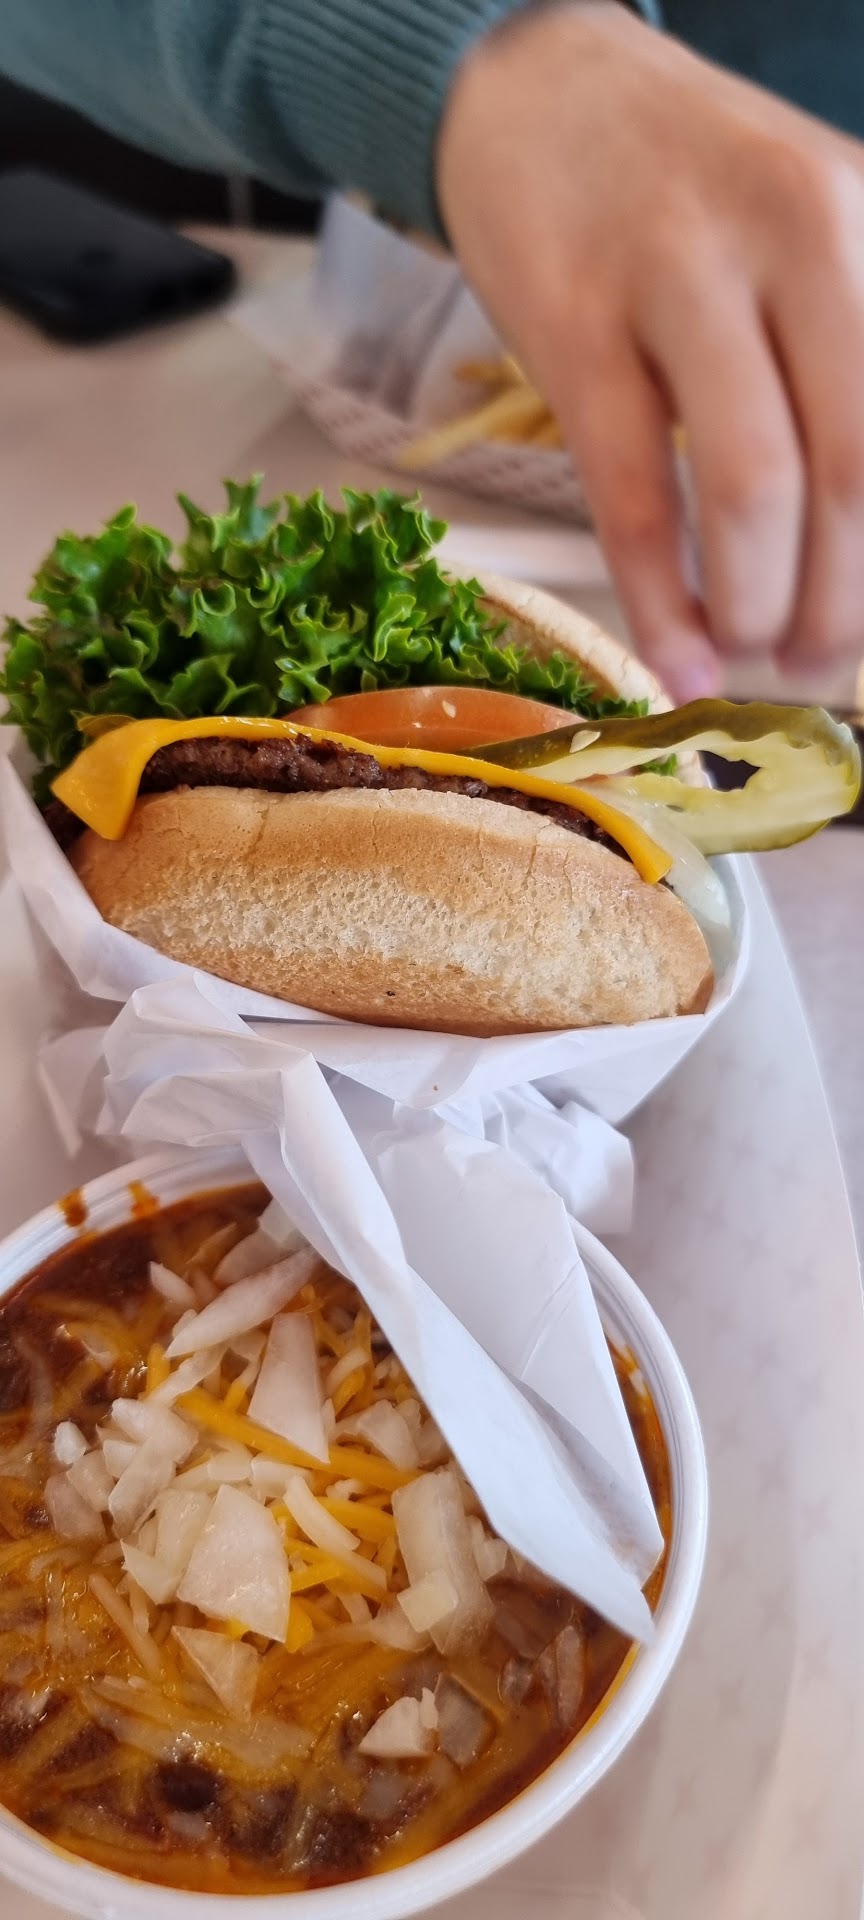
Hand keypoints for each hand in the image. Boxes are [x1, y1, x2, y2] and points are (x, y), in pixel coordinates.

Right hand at [437, 2, 863, 699]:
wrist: (533, 89)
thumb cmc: (686, 192)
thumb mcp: (810, 235)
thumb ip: (846, 362)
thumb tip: (860, 541)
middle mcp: (797, 236)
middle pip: (854, 470)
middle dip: (840, 603)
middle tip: (815, 664)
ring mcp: (678, 276)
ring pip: (752, 489)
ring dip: (755, 609)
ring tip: (745, 655)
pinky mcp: (573, 324)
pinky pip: (632, 496)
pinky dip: (657, 603)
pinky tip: (672, 657)